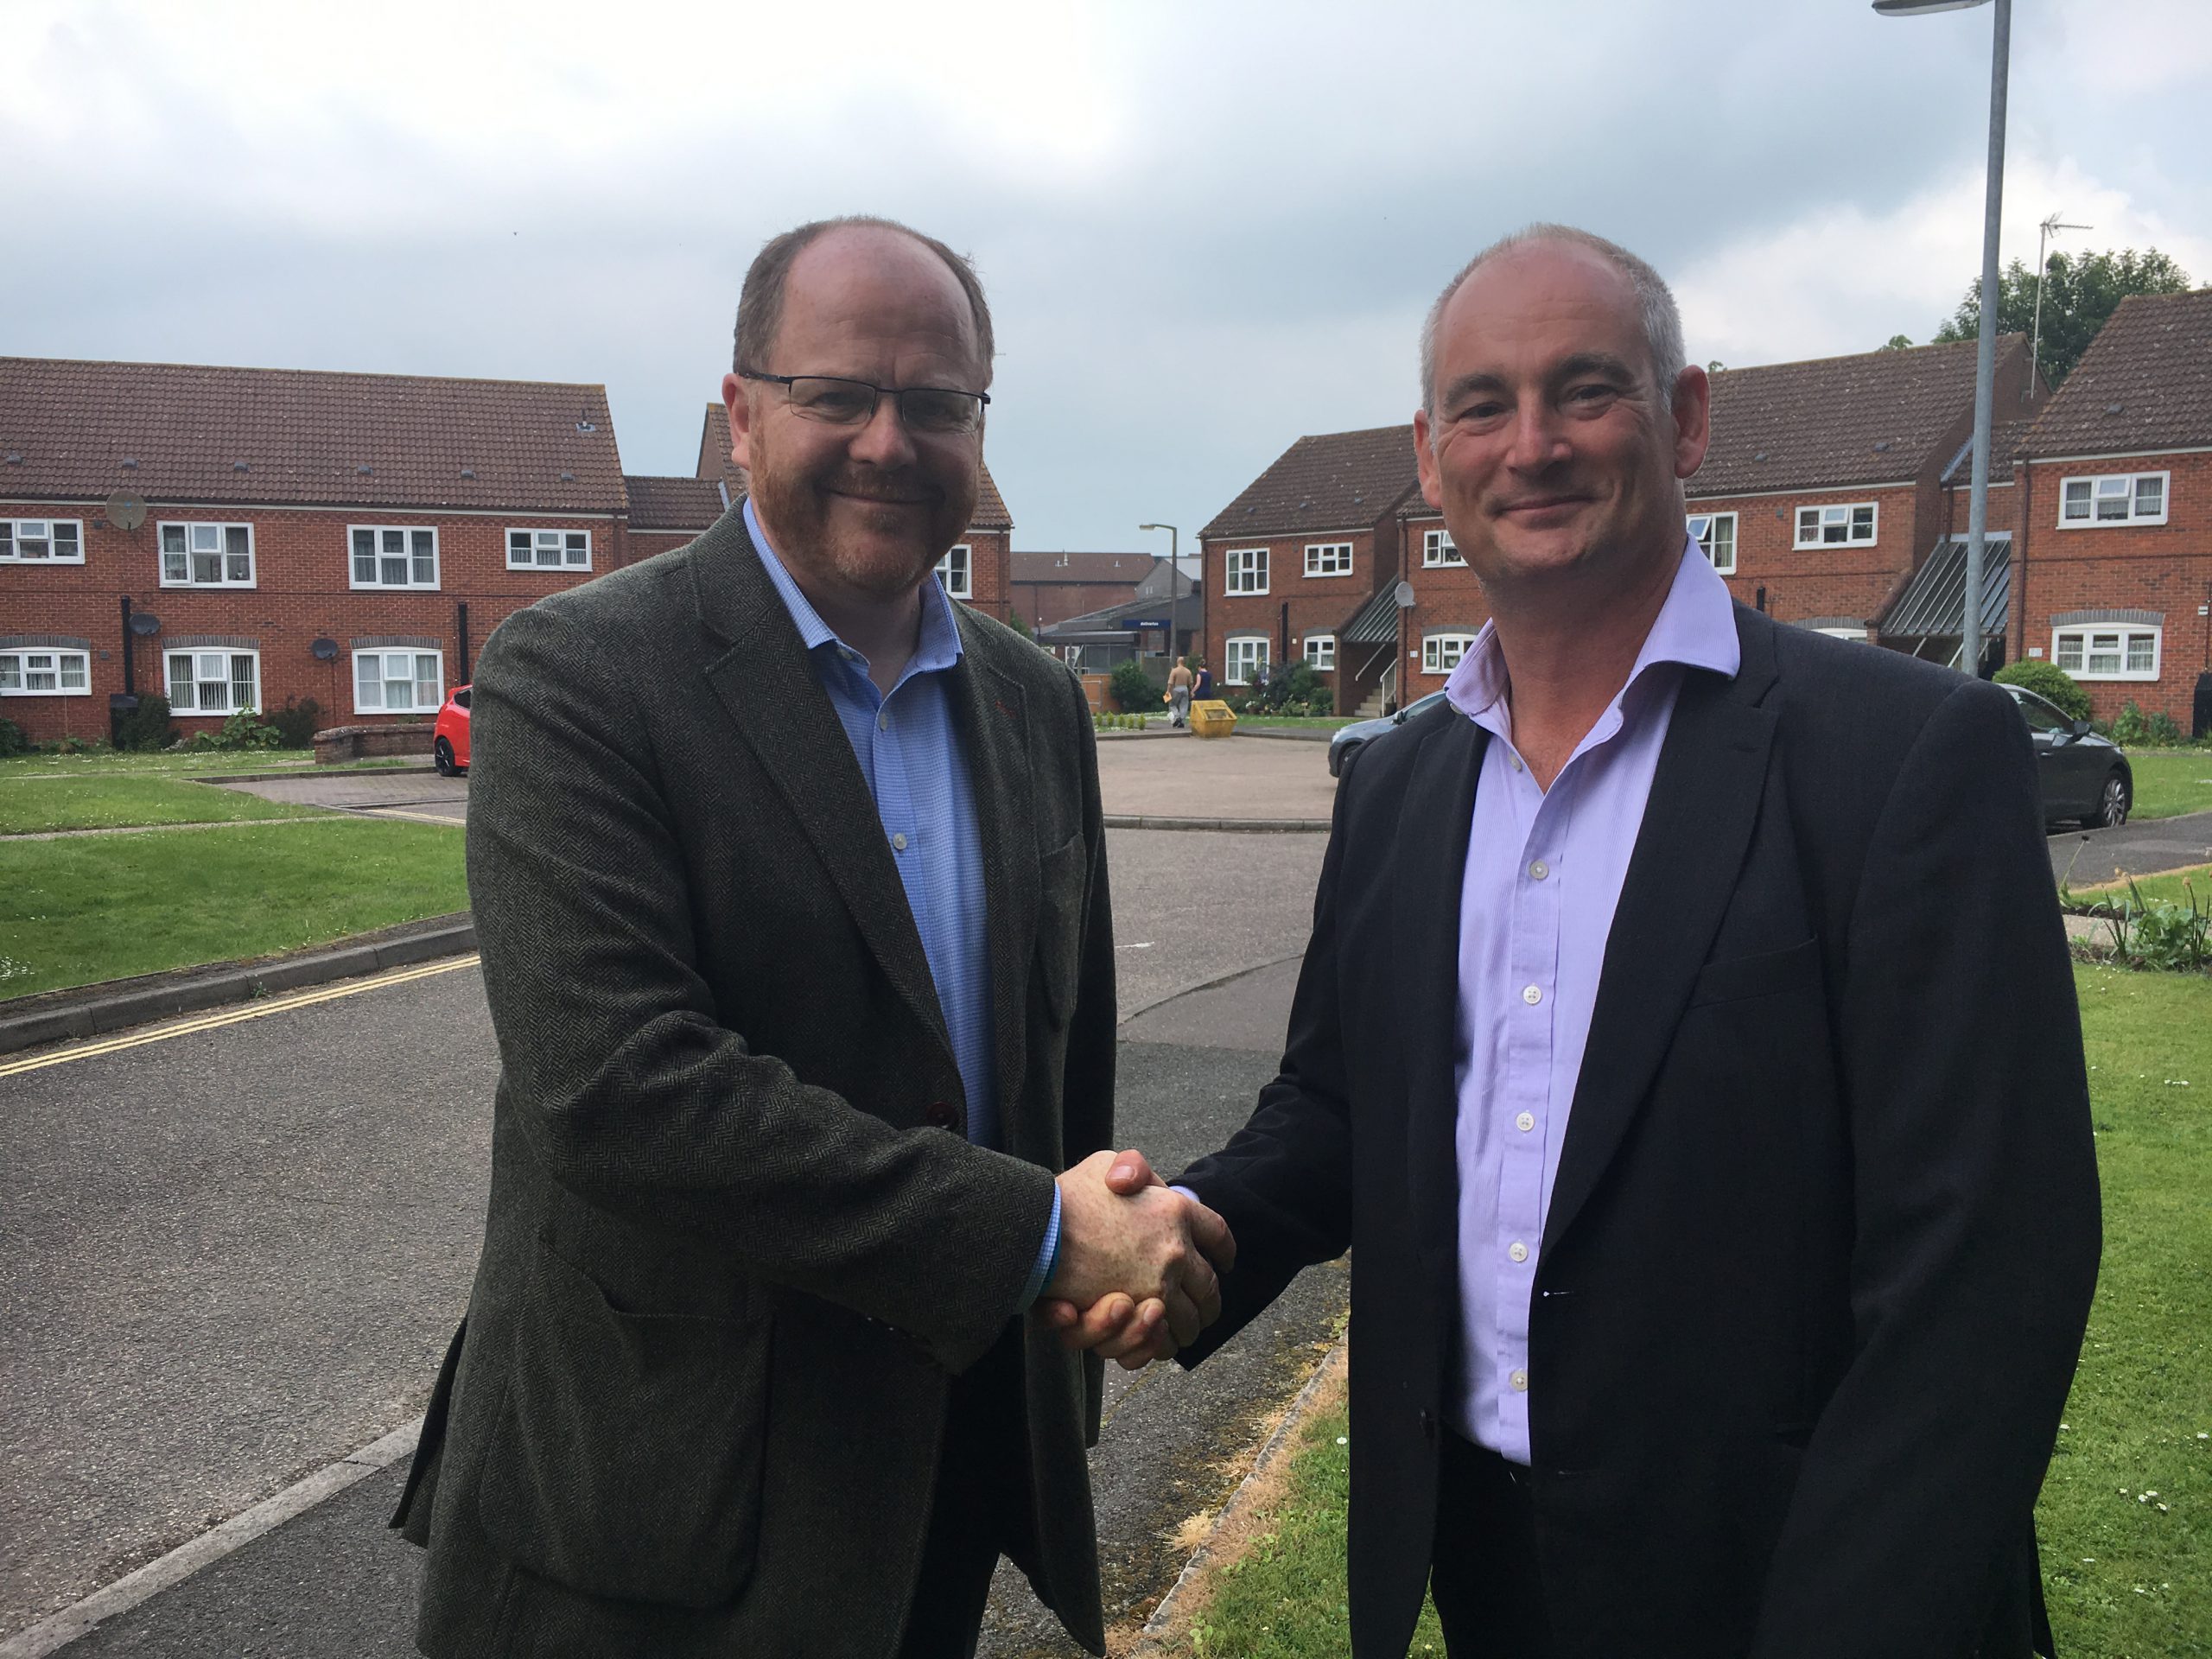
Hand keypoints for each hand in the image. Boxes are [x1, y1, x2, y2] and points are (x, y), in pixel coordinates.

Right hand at [1041, 1150, 1232, 1367]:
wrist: (1034, 1229)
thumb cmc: (1066, 1197)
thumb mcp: (1104, 1165)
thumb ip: (1132, 1168)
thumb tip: (1136, 1183)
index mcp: (1176, 1211)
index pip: (1218, 1234)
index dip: (1224, 1251)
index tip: (1224, 1261)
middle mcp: (1175, 1251)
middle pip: (1209, 1287)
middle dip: (1208, 1303)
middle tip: (1203, 1308)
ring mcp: (1156, 1286)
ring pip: (1187, 1321)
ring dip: (1184, 1329)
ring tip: (1174, 1327)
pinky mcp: (1131, 1315)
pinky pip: (1156, 1342)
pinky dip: (1155, 1344)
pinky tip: (1152, 1338)